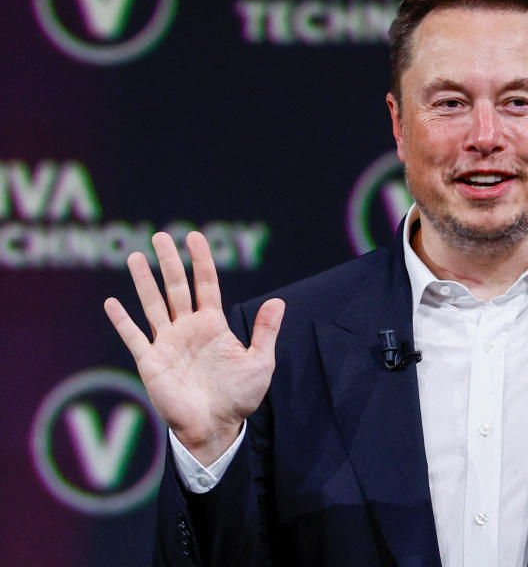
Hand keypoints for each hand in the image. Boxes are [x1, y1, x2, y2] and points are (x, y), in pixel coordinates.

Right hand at [104, 231, 283, 464]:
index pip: (205, 284)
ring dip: (143, 281)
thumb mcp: (260, 362)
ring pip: (153, 304)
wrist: (216, 428)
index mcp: (213, 325)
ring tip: (134, 256)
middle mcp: (188, 328)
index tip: (194, 237)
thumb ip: (266, 331)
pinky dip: (122, 320)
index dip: (200, 260)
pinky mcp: (151, 362)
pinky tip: (112, 302)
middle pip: (176, 287)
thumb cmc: (240, 397)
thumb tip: (279, 301)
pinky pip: (133, 337)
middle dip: (168, 261)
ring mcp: (167, 343)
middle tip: (160, 236)